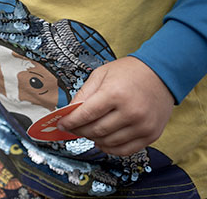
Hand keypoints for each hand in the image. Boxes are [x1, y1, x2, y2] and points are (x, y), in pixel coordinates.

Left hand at [57, 56, 173, 155]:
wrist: (161, 74)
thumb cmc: (129, 72)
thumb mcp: (101, 74)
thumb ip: (84, 93)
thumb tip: (69, 111)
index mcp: (115, 94)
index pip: (86, 114)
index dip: (70, 121)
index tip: (61, 123)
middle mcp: (131, 112)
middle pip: (96, 130)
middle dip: (79, 130)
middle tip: (72, 127)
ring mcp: (143, 125)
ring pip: (109, 142)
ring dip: (94, 139)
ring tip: (87, 132)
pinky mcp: (151, 135)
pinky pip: (126, 150)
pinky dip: (110, 148)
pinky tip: (102, 141)